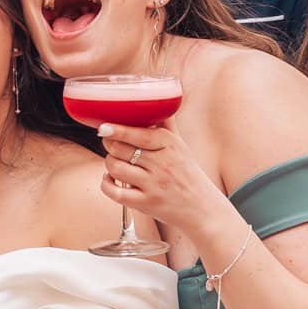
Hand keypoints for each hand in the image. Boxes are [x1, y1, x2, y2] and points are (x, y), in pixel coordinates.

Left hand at [95, 120, 215, 239]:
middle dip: (109, 145)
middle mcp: (162, 164)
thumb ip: (167, 124)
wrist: (202, 208)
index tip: (104, 127)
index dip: (117, 129)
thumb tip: (157, 99)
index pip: (138, 134)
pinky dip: (106, 184)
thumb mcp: (182, 146)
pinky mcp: (146, 204)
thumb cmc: (188, 174)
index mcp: (170, 145)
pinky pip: (115, 192)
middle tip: (110, 144)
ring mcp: (153, 185)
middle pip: (121, 149)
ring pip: (115, 168)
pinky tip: (110, 180)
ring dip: (109, 164)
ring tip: (115, 162)